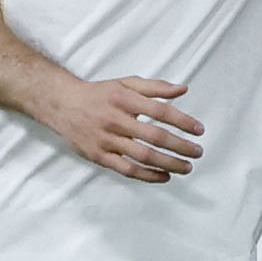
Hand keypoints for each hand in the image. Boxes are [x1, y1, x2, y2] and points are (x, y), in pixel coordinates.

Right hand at [42, 74, 203, 180]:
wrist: (62, 104)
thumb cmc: (99, 94)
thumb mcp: (125, 83)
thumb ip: (155, 87)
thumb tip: (183, 89)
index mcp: (124, 99)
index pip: (160, 111)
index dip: (183, 121)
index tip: (199, 130)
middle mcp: (115, 120)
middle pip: (154, 136)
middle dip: (180, 146)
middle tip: (198, 152)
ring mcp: (106, 140)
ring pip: (142, 156)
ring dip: (168, 163)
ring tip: (187, 167)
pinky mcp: (99, 156)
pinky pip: (127, 169)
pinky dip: (148, 175)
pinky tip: (164, 176)